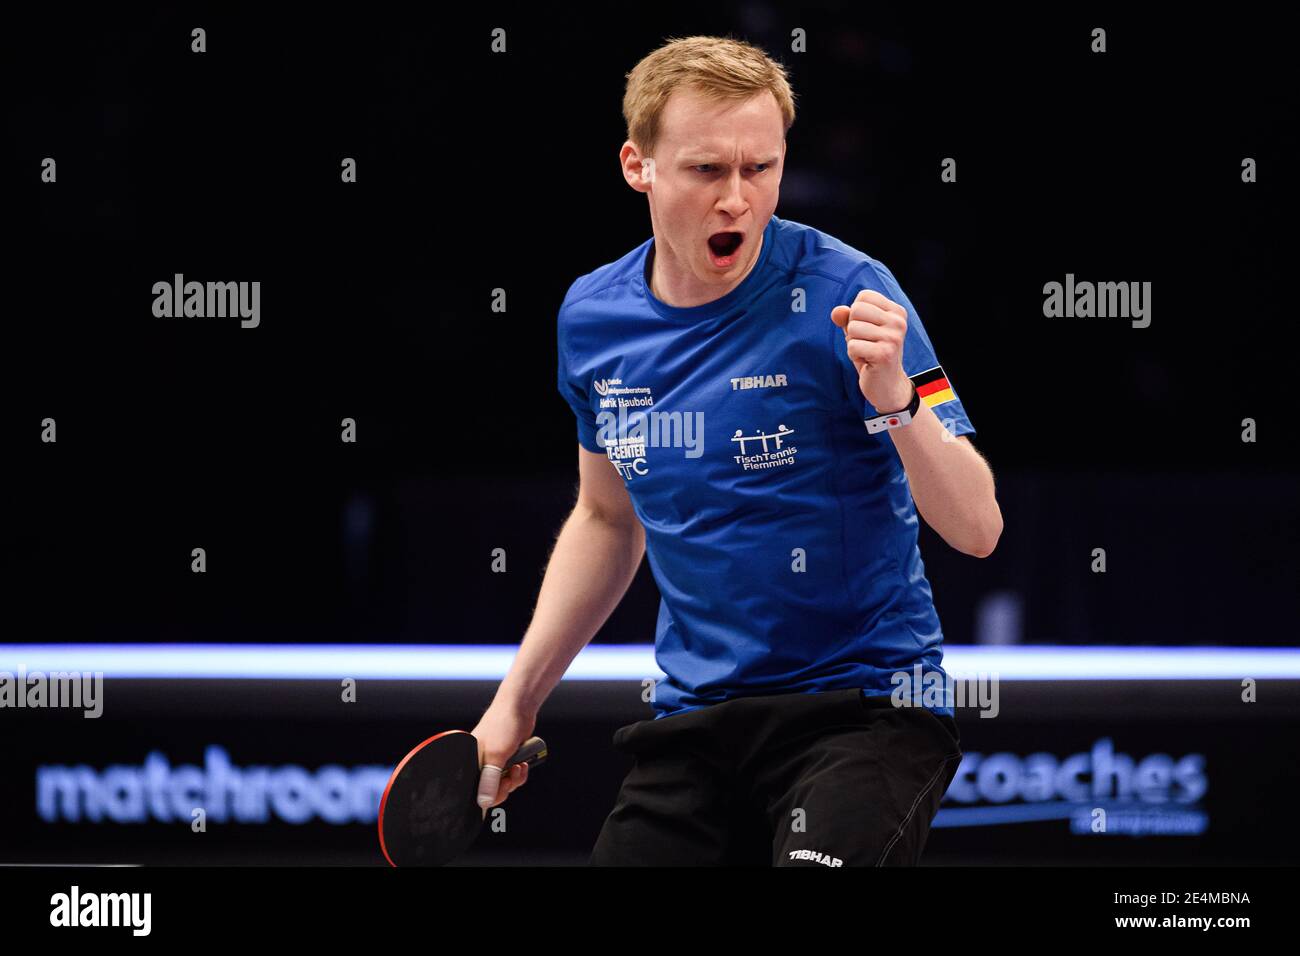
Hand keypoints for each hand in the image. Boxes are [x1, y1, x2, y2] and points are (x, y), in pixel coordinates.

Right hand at [470, 698, 536, 810]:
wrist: (520, 708)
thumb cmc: (503, 725)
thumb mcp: (497, 755)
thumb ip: (490, 779)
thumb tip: (484, 802)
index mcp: (469, 763)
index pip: (471, 792)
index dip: (487, 797)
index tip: (501, 789)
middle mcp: (477, 765)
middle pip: (488, 793)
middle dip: (504, 788)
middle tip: (511, 777)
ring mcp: (491, 764)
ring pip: (502, 786)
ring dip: (514, 780)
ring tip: (519, 766)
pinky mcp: (503, 762)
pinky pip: (510, 778)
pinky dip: (518, 774)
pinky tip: (523, 764)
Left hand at [830, 288, 912, 411]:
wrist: (887, 385)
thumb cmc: (872, 354)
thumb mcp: (859, 331)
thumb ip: (847, 317)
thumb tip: (836, 311)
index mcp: (896, 311)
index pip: (863, 296)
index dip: (856, 314)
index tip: (868, 330)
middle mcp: (898, 321)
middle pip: (856, 310)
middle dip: (853, 329)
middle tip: (866, 343)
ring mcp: (893, 337)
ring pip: (852, 328)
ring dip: (853, 343)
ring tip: (867, 352)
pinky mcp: (884, 354)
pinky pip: (852, 346)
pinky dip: (854, 355)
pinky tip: (867, 361)